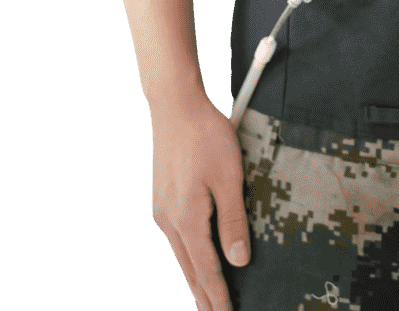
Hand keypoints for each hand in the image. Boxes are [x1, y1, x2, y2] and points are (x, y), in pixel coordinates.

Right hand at [150, 93, 250, 310]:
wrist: (174, 106)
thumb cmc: (206, 136)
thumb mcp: (229, 177)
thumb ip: (234, 221)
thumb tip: (238, 261)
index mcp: (186, 218)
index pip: (206, 269)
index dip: (218, 295)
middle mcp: (168, 220)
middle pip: (188, 269)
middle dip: (203, 297)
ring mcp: (161, 211)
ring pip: (180, 256)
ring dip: (194, 280)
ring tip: (204, 301)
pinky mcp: (161, 200)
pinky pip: (176, 240)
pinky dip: (187, 259)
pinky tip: (193, 262)